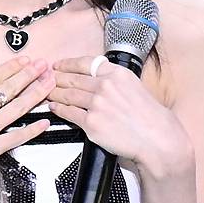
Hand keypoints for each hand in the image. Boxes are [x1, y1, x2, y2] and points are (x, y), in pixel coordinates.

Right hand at [0, 58, 55, 184]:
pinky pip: (16, 137)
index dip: (12, 67)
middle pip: (10, 88)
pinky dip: (32, 129)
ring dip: (36, 93)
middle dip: (30, 75)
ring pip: (18, 108)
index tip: (25, 60)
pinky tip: (45, 121)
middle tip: (45, 65)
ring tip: (50, 83)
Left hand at [47, 57, 192, 179]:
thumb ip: (114, 81)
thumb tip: (96, 80)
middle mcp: (105, 85)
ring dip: (54, 93)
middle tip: (46, 79)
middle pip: (72, 79)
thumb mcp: (135, 86)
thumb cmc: (150, 117)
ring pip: (67, 95)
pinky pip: (69, 113)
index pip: (85, 62)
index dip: (67, 64)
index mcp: (117, 73)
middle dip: (56, 79)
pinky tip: (54, 106)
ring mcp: (96, 104)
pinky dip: (59, 109)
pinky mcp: (91, 123)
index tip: (59, 65)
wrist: (157, 139)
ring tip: (47, 92)